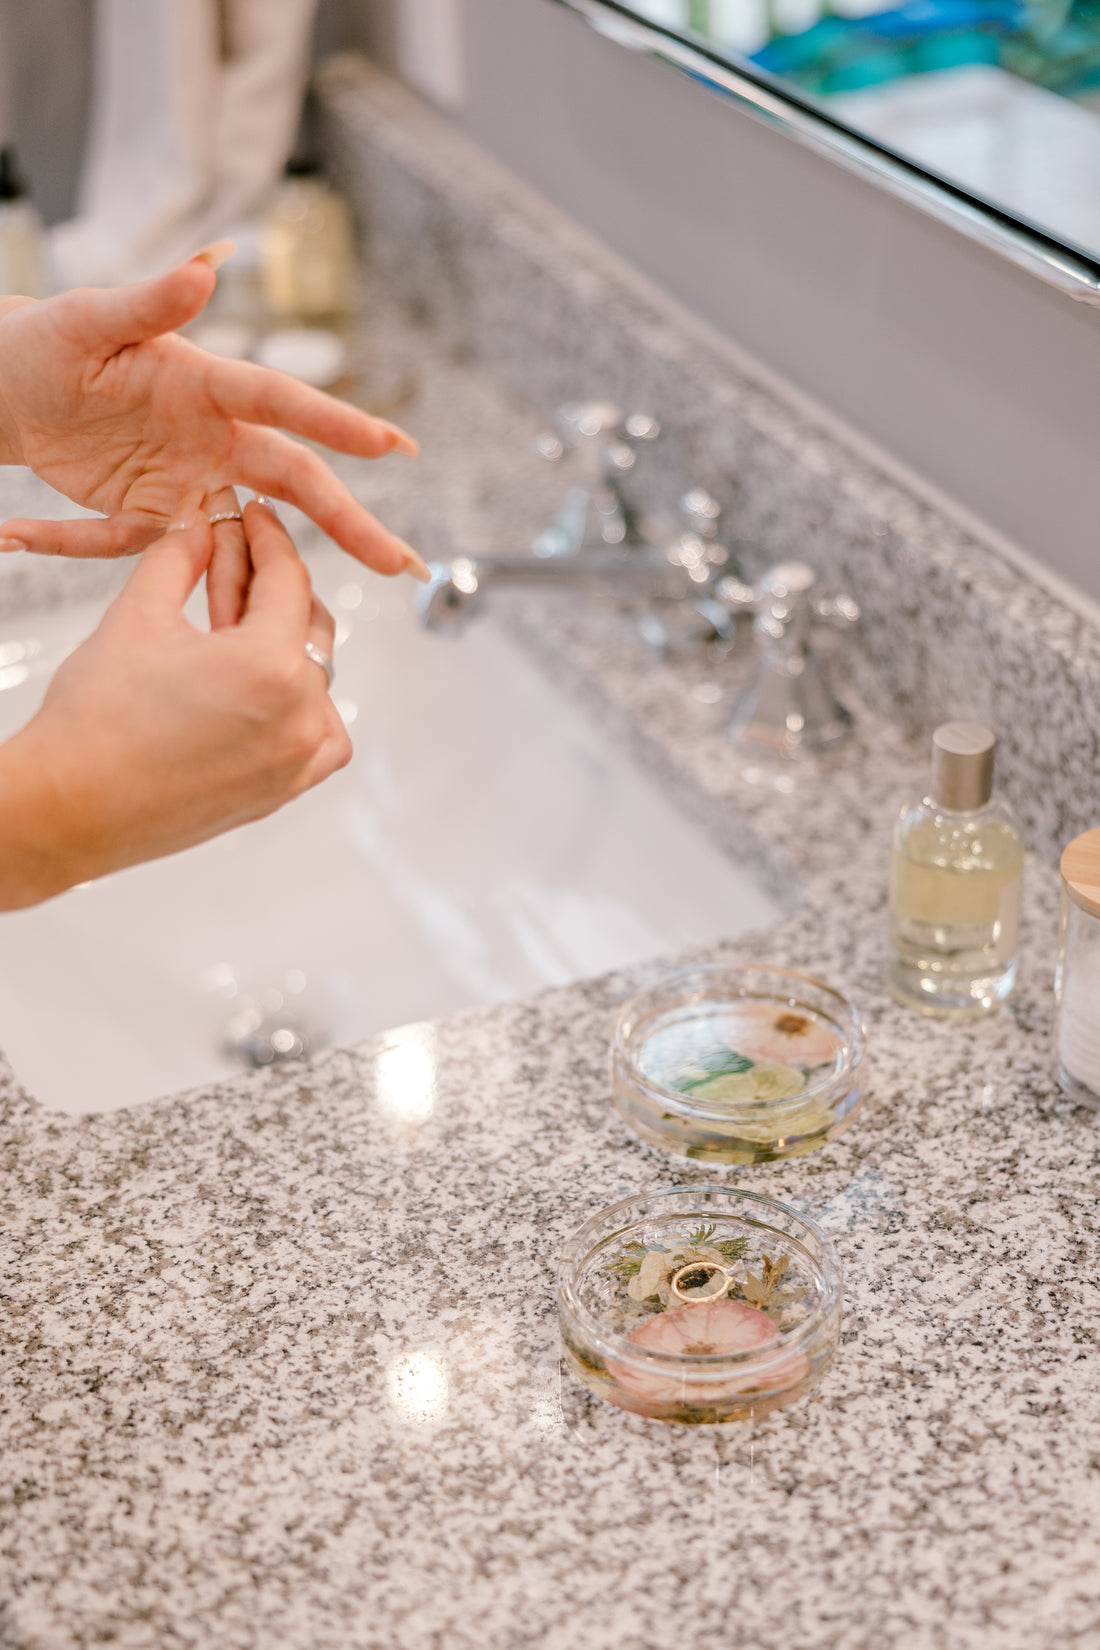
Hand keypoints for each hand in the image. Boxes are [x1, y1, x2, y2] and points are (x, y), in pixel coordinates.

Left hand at [0, 245, 425, 578]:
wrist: (11, 386)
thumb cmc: (52, 341)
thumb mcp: (90, 319)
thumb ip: (150, 301)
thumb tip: (205, 267)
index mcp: (208, 386)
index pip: (284, 405)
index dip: (338, 425)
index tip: (393, 446)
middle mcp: (213, 439)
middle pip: (294, 484)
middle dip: (351, 523)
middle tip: (402, 561)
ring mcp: (186, 485)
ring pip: (250, 538)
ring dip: (281, 579)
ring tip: (314, 626)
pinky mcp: (149, 521)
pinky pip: (154, 558)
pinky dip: (126, 566)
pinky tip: (86, 567)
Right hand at [0, 499, 350, 909]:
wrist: (69, 807)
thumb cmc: (96, 716)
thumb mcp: (138, 615)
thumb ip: (181, 556)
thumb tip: (201, 520)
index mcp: (271, 664)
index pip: (288, 579)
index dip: (269, 537)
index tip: (254, 516)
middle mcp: (300, 715)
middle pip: (308, 626)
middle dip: (272, 586)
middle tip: (235, 561)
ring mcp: (297, 760)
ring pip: (319, 680)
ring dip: (288, 644)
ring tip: (237, 625)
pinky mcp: (283, 791)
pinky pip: (321, 738)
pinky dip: (303, 706)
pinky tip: (264, 687)